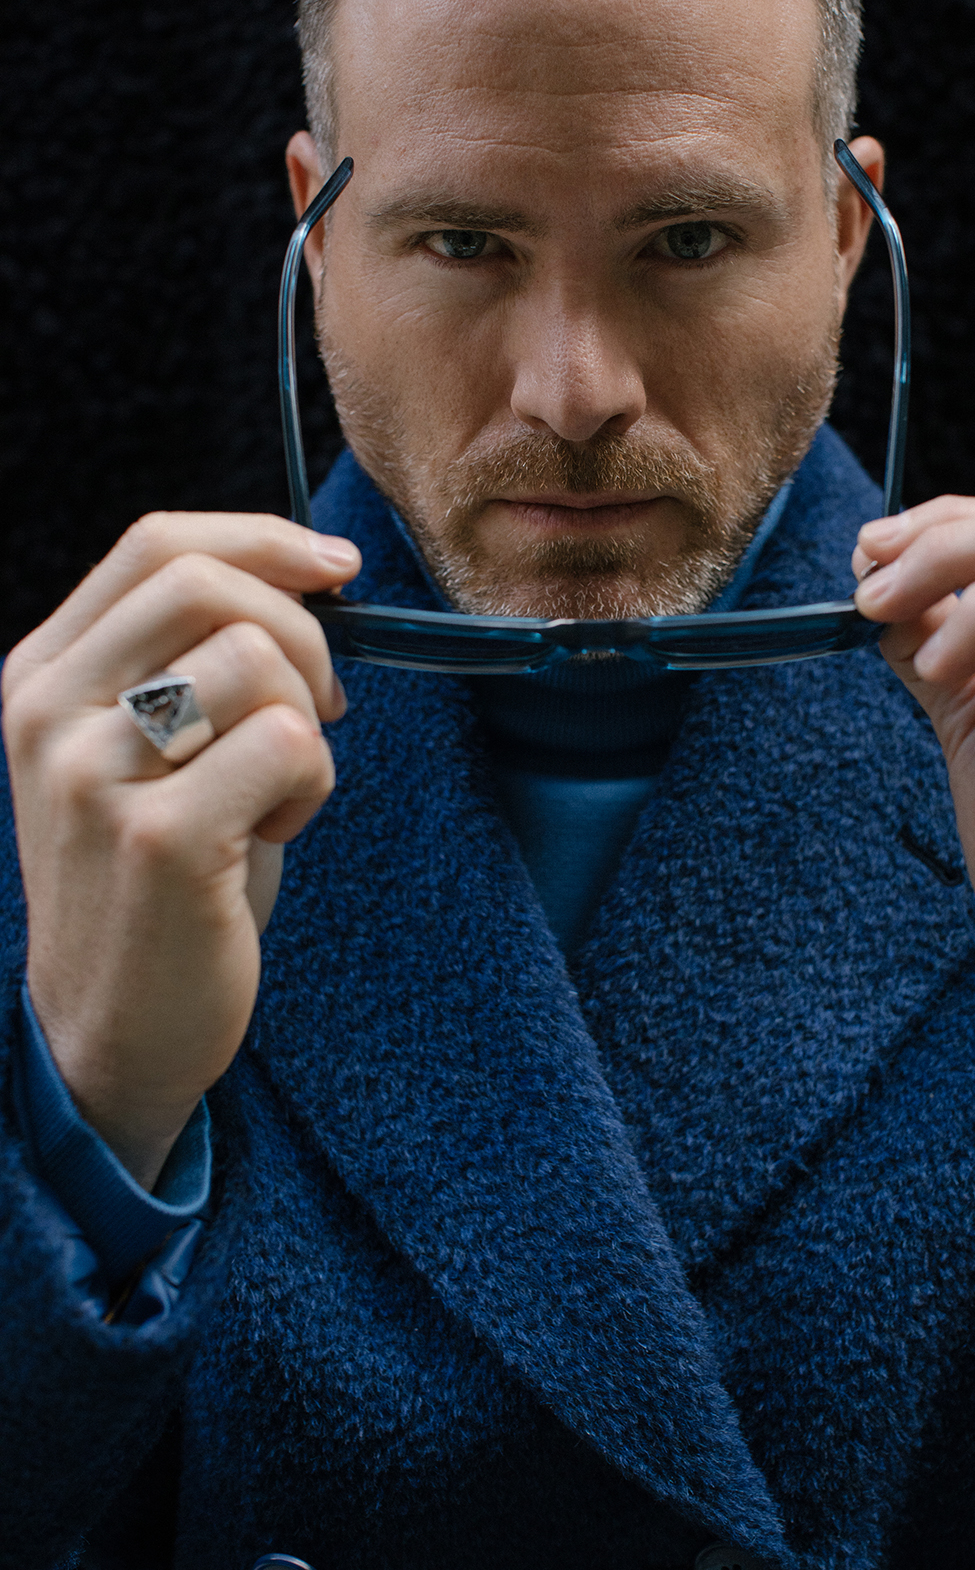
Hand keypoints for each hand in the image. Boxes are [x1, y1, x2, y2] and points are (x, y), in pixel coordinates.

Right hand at [2, 513, 359, 1186]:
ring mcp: (93, 775)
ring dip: (306, 724)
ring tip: (275, 792)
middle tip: (323, 704)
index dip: (262, 539)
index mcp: (42, 676)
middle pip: (206, 584)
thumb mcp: (145, 748)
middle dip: (303, 632)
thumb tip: (309, 572)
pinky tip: (275, 831)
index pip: (155, 545)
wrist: (113, 1029)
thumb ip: (189, 656)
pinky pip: (287, 742)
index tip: (336, 566)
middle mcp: (49, 713)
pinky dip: (312, 782)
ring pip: (256, 660)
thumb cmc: (156, 879)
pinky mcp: (158, 839)